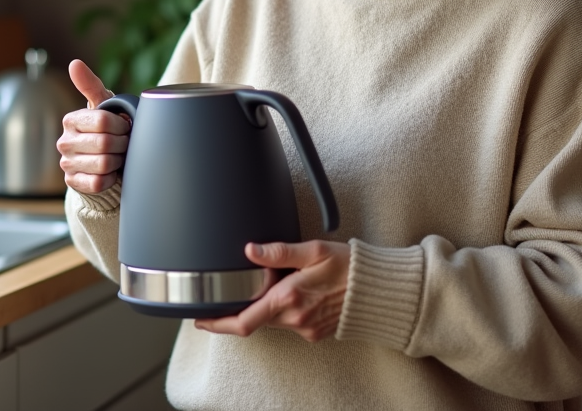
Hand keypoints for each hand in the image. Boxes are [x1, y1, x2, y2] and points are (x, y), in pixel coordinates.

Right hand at [56, 59, 127, 194]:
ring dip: (118, 160)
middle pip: (105, 143)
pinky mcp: (73, 183)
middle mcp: (64, 142)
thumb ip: (90, 84)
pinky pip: (99, 182)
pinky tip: (111, 171)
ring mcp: (67, 164)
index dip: (121, 125)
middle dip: (122, 143)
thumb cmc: (105, 129)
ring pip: (103, 164)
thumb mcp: (101, 106)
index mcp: (70, 120)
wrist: (103, 161)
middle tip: (124, 143)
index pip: (103, 121)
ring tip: (118, 156)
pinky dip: (111, 177)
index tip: (124, 126)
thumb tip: (74, 63)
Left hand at [195, 240, 350, 341]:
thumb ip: (279, 251)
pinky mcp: (315, 333)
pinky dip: (283, 309)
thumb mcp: (313, 250)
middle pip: (254, 320)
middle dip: (244, 306)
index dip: (218, 323)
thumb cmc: (349, 267)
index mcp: (289, 298)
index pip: (243, 321)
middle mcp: (295, 318)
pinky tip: (294, 291)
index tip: (202, 319)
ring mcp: (305, 328)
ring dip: (265, 305)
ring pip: (271, 320)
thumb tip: (250, 250)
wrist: (379, 291)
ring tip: (277, 281)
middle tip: (237, 287)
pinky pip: (289, 323)